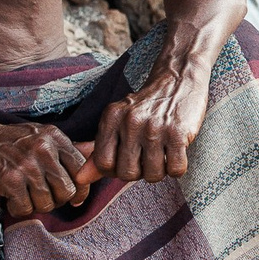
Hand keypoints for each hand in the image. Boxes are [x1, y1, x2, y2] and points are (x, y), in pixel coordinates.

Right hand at [0, 115, 90, 219]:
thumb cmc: (6, 141)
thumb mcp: (39, 137)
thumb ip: (67, 149)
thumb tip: (97, 153)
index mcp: (55, 137)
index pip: (83, 170)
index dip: (79, 189)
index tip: (70, 197)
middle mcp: (43, 148)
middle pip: (68, 191)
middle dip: (56, 200)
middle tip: (40, 197)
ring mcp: (26, 163)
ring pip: (48, 202)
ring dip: (35, 206)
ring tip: (23, 197)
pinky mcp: (8, 178)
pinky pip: (26, 208)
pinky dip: (18, 209)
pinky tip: (11, 200)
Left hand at [89, 70, 210, 183]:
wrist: (178, 81)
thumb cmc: (145, 108)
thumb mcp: (117, 123)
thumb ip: (98, 152)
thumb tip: (80, 179)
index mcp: (111, 118)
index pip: (103, 163)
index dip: (114, 170)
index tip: (126, 160)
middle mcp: (130, 121)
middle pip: (127, 173)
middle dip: (138, 172)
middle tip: (146, 157)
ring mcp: (155, 128)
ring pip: (153, 175)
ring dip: (159, 171)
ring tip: (161, 154)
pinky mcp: (178, 133)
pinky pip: (175, 169)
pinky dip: (177, 168)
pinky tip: (175, 152)